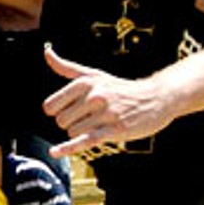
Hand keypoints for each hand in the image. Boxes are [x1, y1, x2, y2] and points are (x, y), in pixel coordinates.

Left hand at [41, 45, 178, 156]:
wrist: (156, 97)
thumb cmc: (120, 88)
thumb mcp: (93, 74)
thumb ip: (66, 67)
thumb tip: (46, 52)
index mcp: (85, 83)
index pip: (50, 106)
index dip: (59, 112)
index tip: (72, 110)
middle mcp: (94, 96)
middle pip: (61, 121)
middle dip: (73, 122)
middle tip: (92, 116)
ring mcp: (105, 113)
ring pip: (73, 132)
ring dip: (84, 132)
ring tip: (101, 123)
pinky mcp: (115, 129)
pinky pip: (86, 140)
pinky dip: (68, 148)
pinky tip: (54, 152)